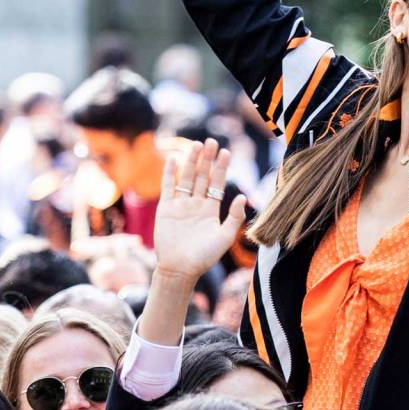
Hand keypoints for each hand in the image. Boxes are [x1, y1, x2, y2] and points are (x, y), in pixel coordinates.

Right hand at [154, 140, 250, 280]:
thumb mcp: (224, 237)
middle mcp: (196, 204)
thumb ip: (234, 217)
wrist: (181, 268)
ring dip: (191, 162)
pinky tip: (174, 159)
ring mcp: (181, 205)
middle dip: (207, 159)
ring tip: (196, 145)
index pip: (217, 184)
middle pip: (202, 176)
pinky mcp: (166, 209)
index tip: (226, 152)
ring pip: (186, 178)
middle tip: (211, 141)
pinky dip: (170, 174)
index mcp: (211, 210)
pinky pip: (168, 188)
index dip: (221, 168)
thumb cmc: (204, 256)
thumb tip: (242, 197)